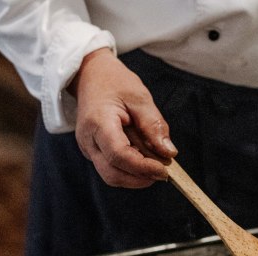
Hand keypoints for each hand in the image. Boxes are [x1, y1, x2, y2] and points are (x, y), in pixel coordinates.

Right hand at [68, 48, 177, 187]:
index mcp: (98, 123)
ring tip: (154, 161)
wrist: (90, 76)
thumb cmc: (114, 82)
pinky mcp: (94, 152)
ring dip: (137, 176)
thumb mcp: (140, 97)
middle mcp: (88, 141)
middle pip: (113, 174)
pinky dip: (131, 169)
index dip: (143, 167)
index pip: (119, 155)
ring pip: (112, 176)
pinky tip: (143, 157)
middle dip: (141, 178)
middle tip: (164, 170)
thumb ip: (154, 125)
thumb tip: (169, 153)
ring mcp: (88, 148)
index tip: (164, 169)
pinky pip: (112, 169)